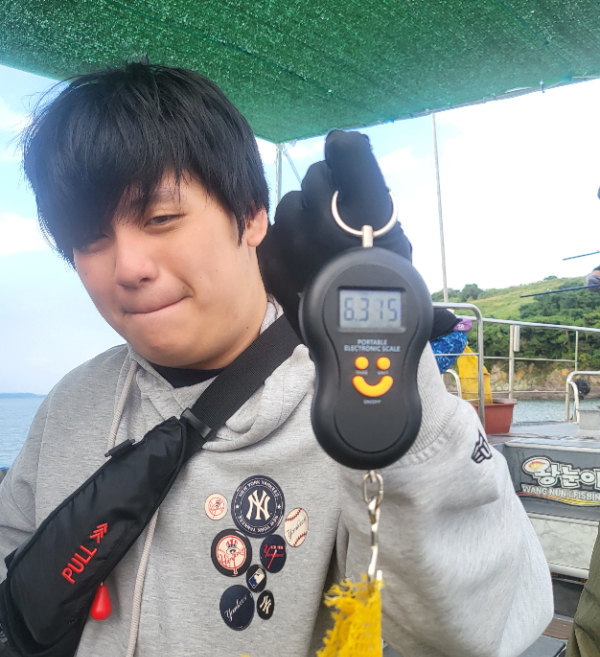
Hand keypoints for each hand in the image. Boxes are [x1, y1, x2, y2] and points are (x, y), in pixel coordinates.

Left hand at [258, 130, 411, 336]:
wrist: (365, 346)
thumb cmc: (390, 293)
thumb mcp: (397, 243)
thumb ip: (370, 192)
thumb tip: (345, 141)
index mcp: (368, 214)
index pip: (346, 153)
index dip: (344, 151)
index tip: (344, 152)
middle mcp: (329, 224)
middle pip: (316, 178)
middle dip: (326, 188)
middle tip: (339, 207)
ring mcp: (298, 246)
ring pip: (290, 205)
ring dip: (303, 212)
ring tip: (321, 234)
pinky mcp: (277, 266)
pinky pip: (275, 234)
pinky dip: (287, 237)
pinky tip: (303, 250)